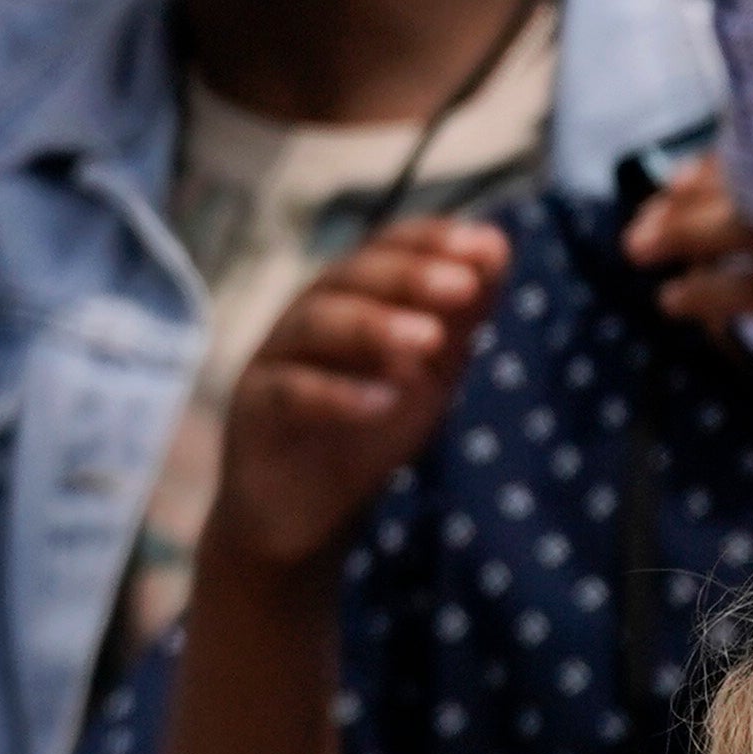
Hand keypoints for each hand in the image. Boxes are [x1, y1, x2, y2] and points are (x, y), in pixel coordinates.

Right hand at [205, 222, 511, 574]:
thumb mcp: (430, 369)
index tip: (487, 247)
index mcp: (352, 296)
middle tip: (462, 285)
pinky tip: (383, 402)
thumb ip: (460, 315)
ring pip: (316, 323)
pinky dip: (336, 394)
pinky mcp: (253, 411)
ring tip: (429, 338)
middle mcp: (309, 316)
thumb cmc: (369, 429)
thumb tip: (499, 246)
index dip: (433, 240)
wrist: (304, 513)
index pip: (387, 248)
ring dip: (373, 326)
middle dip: (410, 276)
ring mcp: (275, 360)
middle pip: (351, 277)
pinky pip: (289, 392)